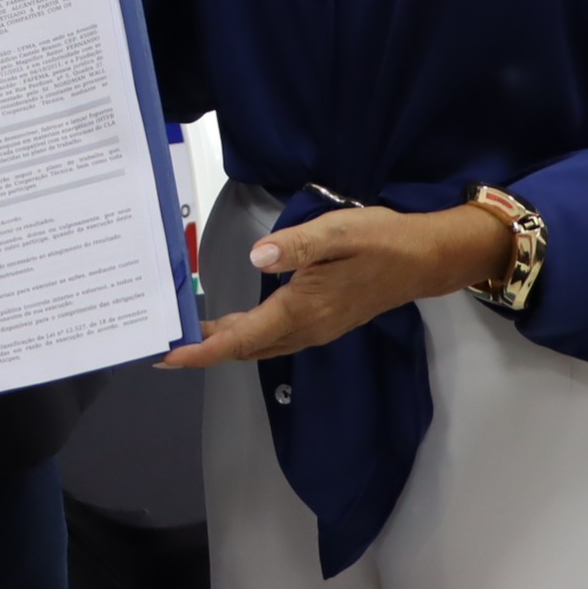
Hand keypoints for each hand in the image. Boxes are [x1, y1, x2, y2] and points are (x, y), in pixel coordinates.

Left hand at [157, 205, 512, 368]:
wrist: (424, 260)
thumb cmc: (381, 240)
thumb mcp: (338, 231)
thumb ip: (296, 246)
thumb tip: (257, 257)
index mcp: (303, 309)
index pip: (242, 337)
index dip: (202, 350)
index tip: (167, 357)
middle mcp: (307, 328)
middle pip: (245, 347)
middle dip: (204, 350)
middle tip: (163, 344)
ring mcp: (316, 328)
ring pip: (259, 344)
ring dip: (223, 344)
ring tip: (187, 335)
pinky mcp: (322, 321)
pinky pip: (273, 337)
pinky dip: (245, 335)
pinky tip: (231, 324)